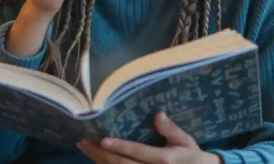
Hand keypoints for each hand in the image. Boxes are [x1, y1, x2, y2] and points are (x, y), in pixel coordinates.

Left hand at [76, 112, 221, 163]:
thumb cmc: (190, 155)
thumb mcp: (184, 140)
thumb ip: (170, 128)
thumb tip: (157, 114)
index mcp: (163, 160)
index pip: (137, 152)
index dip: (120, 146)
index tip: (103, 139)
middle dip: (100, 153)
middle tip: (83, 141)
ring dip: (99, 160)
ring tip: (84, 147)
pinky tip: (96, 159)